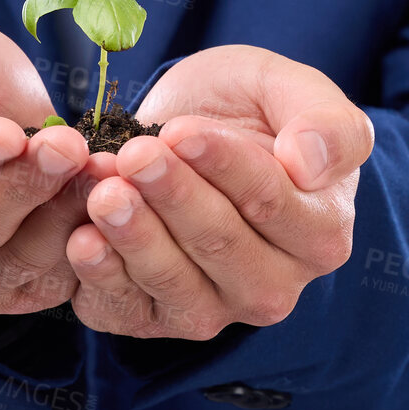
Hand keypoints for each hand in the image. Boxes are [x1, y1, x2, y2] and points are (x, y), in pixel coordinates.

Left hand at [65, 45, 372, 338]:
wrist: (183, 134)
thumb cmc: (248, 112)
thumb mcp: (288, 91)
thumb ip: (327, 123)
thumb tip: (310, 163)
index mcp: (319, 233)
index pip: (272, 204)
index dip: (224, 167)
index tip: (182, 133)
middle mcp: (273, 286)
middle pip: (221, 245)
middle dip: (174, 197)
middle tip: (134, 157)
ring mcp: (214, 309)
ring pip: (174, 282)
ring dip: (135, 236)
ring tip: (103, 192)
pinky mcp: (152, 318)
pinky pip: (125, 308)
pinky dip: (101, 276)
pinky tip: (82, 239)